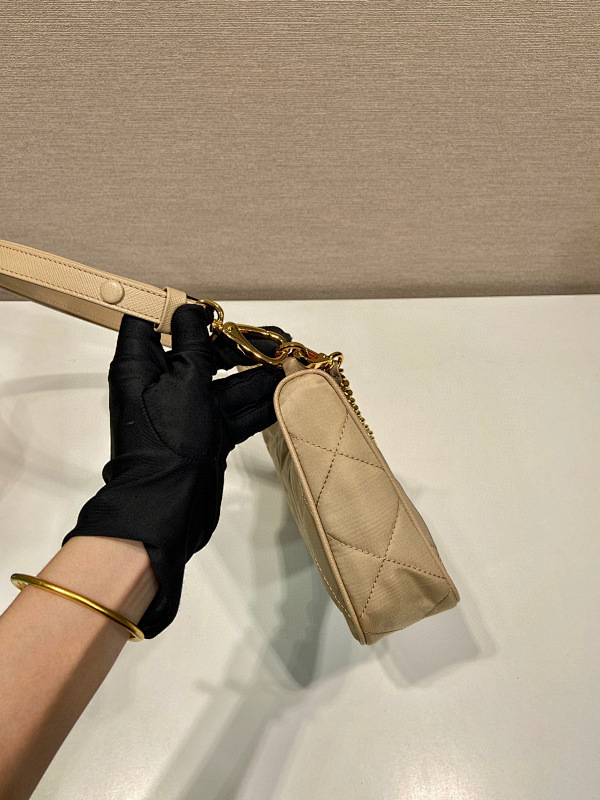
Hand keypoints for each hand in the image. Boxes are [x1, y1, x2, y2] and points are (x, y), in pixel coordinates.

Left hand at [62, 303, 291, 637]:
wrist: (169, 507)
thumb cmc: (166, 444)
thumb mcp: (182, 380)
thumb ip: (193, 342)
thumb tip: (192, 310)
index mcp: (142, 366)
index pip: (153, 324)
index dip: (182, 312)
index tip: (215, 311)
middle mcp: (163, 386)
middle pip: (201, 353)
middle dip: (238, 346)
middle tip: (274, 341)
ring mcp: (188, 412)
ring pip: (226, 383)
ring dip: (258, 375)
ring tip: (290, 364)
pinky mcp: (208, 435)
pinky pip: (237, 411)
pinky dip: (260, 404)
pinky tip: (287, 394)